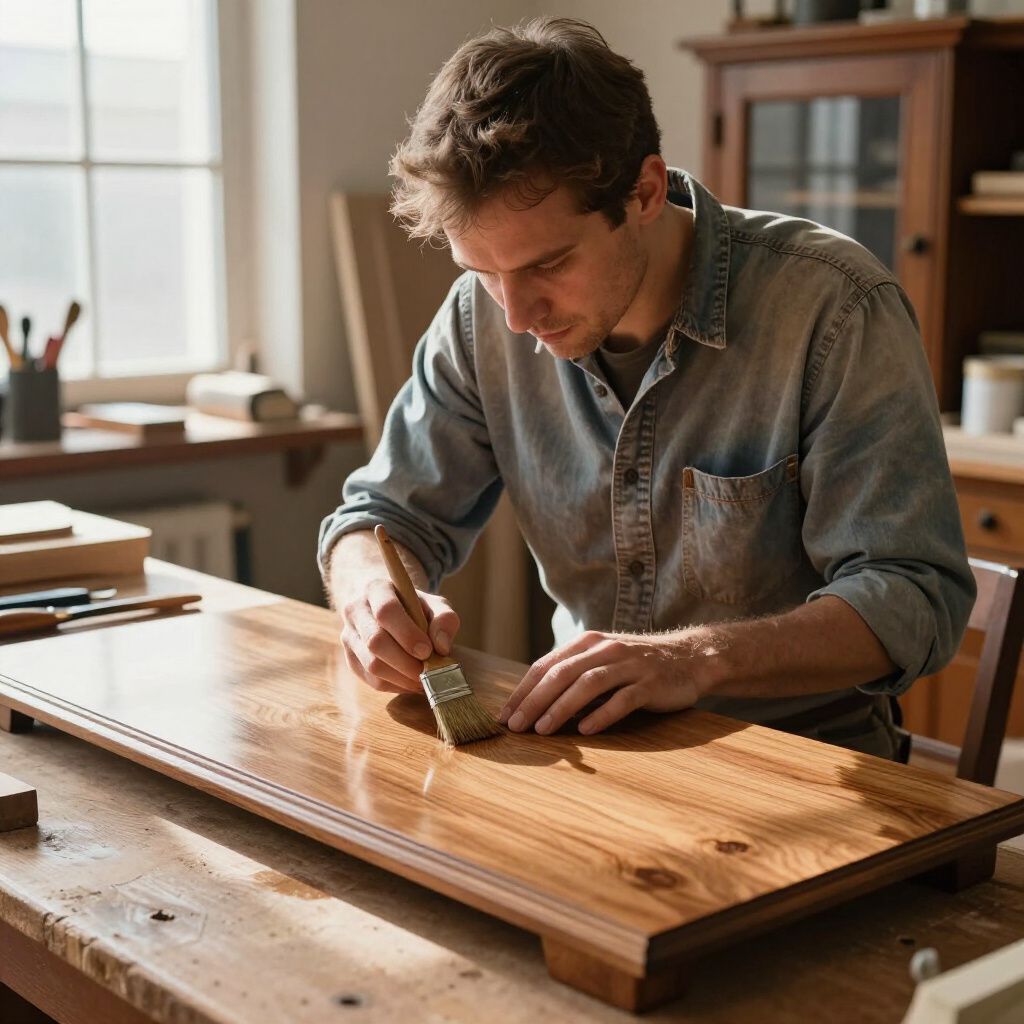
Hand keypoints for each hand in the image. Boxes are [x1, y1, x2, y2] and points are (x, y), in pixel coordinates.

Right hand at [340, 580, 460, 693]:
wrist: (387, 609)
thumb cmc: (414, 607)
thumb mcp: (434, 604)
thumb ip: (444, 619)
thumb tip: (441, 647)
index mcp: (376, 589)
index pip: (386, 611)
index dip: (407, 634)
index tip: (427, 650)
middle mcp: (355, 611)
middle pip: (375, 641)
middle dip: (405, 662)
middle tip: (428, 671)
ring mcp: (349, 636)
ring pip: (371, 665)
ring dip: (402, 677)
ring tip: (423, 679)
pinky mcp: (350, 659)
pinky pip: (371, 680)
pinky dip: (395, 685)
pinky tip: (411, 682)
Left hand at [499, 629, 708, 735]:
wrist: (690, 658)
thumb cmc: (638, 665)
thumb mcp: (603, 661)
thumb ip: (574, 675)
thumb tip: (535, 704)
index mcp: (588, 642)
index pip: (547, 665)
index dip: (524, 690)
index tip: (505, 714)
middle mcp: (605, 649)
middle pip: (562, 674)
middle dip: (535, 700)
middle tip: (516, 725)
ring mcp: (629, 665)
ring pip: (588, 684)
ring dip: (561, 708)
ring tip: (543, 730)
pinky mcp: (650, 683)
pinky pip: (623, 699)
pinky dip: (603, 715)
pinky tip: (586, 730)